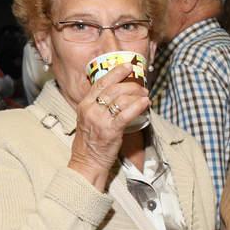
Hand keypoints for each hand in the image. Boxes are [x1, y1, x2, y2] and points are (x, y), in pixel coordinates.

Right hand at [68, 63, 150, 187]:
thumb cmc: (90, 143)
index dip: (116, 72)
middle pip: (113, 89)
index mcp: (84, 105)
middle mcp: (91, 110)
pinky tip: (145, 103)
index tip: (128, 66)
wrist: (86, 163)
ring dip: (136, 95)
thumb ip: (98, 107)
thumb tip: (117, 95)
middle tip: (142, 87)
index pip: (101, 82)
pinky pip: (126, 114)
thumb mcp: (88, 120)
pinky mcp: (110, 130)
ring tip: (145, 96)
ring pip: (121, 99)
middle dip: (131, 85)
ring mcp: (100, 120)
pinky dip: (138, 106)